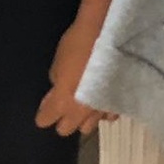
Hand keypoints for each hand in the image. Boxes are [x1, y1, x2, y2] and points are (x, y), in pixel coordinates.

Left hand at [36, 15, 114, 137]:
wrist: (111, 33)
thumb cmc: (79, 44)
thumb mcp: (58, 62)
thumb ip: (56, 83)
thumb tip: (58, 91)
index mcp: (62, 101)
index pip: (44, 120)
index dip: (44, 112)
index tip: (48, 103)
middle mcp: (81, 111)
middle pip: (66, 129)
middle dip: (64, 118)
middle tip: (67, 101)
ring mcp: (102, 108)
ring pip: (88, 126)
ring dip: (84, 116)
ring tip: (87, 100)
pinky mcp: (119, 101)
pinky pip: (109, 114)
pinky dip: (104, 109)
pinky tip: (104, 96)